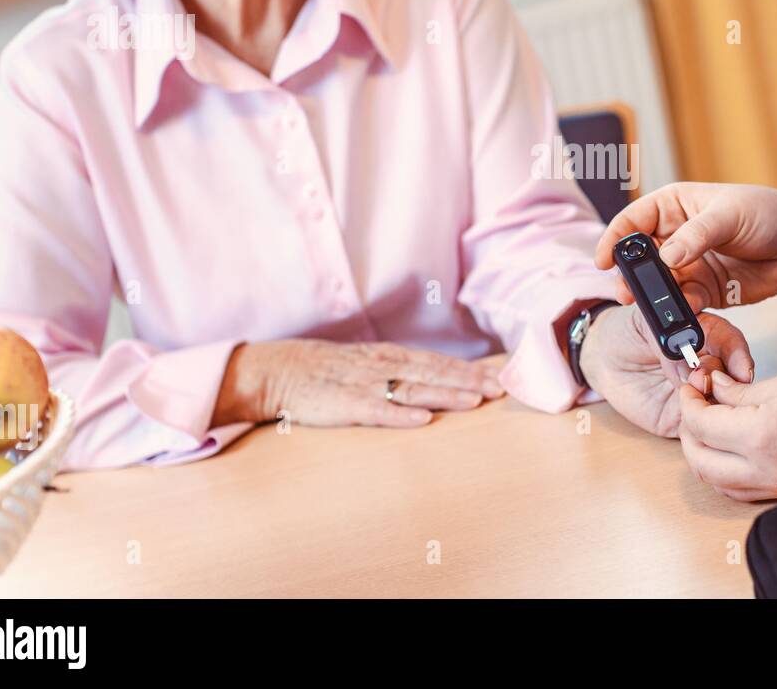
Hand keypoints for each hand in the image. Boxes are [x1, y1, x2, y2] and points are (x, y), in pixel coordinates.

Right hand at [213, 339, 506, 428]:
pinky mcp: (343, 405)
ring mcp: (364, 385)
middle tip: (500, 390)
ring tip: (475, 401)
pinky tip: (424, 419)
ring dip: (445, 395)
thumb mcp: (365, 362)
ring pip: (412, 389)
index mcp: (388, 356)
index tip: (499, 378)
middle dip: (469, 381)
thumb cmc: (324, 370)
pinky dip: (400, 414)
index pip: (436, 362)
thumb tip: (434, 379)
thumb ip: (397, 370)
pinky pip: (376, 410)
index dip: (468, 370)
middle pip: (433, 373)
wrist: (276, 371)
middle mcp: (381, 366)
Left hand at [579, 304, 753, 437]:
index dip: (738, 354)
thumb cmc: (626, 332)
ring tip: (689, 396)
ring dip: (712, 405)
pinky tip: (689, 420)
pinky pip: (700, 430)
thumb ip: (667, 338)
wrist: (604, 360)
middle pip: (732, 378)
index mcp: (705, 334)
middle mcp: (708, 366)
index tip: (741, 366)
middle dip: (723, 380)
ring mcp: (699, 394)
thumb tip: (686, 359)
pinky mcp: (682, 419)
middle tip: (700, 378)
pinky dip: (699, 429)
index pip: (731, 343)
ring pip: (721, 406)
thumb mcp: (644, 321)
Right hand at [593, 182, 776, 310]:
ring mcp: (687, 265)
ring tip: (655, 310)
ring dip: (655, 299)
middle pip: (640, 258)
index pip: (634, 220)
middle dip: (631, 276)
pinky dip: (680, 312)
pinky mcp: (703, 291)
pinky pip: (682, 304)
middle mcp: (675, 236)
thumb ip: (697, 236)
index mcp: (673, 206)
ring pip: (658, 285)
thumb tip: (667, 257)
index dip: (615, 239)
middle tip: (627, 294)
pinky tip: (684, 315)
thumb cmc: (768, 214)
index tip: (603, 260)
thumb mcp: (730, 215)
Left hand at [677, 360, 776, 500]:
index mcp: (763, 436)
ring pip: (721, 482)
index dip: (689, 401)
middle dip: (689, 431)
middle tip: (695, 402)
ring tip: (713, 422)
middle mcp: (769, 470)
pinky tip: (739, 443)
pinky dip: (731, 471)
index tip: (692, 384)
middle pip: (702, 462)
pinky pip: (747, 490)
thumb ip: (746, 392)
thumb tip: (716, 389)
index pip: (701, 425)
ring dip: (706, 454)